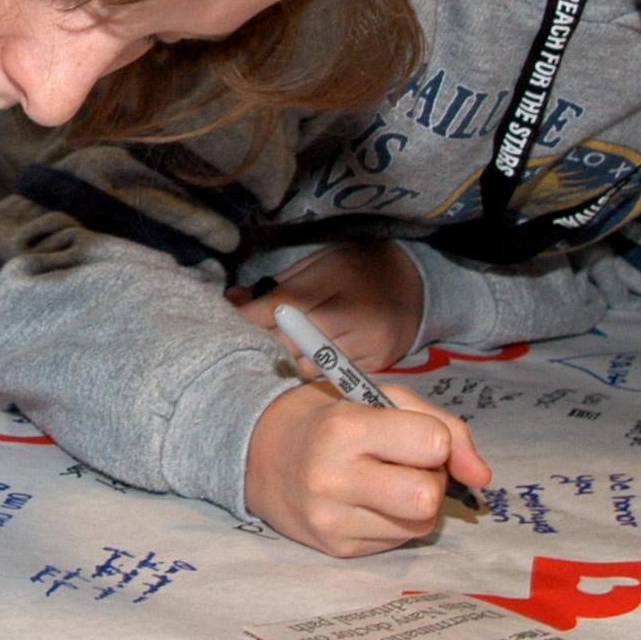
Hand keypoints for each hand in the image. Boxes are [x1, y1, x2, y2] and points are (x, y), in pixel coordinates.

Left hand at [230, 241, 424, 373]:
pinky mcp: (376, 365)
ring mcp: (368, 343)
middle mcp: (355, 313)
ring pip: (307, 365)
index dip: (248, 317)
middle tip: (239, 342)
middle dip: (262, 342)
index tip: (224, 321)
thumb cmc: (360, 267)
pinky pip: (330, 377)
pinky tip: (301, 364)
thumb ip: (281, 284)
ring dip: (285, 361)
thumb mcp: (321, 261)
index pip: (281, 305)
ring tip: (269, 355)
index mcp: (338, 276)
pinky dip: (310, 372)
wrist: (416, 285)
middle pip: (291, 340)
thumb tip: (235, 299)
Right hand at [242, 381, 489, 557]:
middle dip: (432, 480)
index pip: (433, 443)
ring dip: (417, 504)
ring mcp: (331, 520)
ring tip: (386, 481)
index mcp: (345, 428)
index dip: (437, 440)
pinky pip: (398, 542)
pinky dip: (396, 521)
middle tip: (407, 465)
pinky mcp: (336, 549)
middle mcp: (333, 478)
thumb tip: (482, 477)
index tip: (415, 434)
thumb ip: (441, 424)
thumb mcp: (380, 396)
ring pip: (420, 526)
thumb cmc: (330, 416)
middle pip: (427, 497)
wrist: (259, 453)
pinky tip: (369, 501)